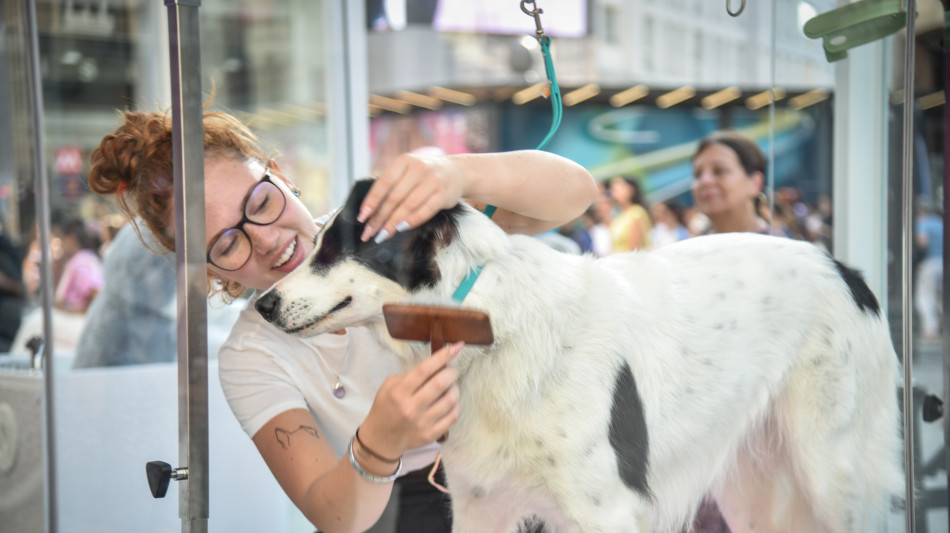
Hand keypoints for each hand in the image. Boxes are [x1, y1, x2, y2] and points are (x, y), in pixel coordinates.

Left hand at [358, 153, 466, 241]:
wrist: (456, 172)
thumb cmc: (425, 175)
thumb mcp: (408, 171)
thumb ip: (392, 185)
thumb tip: (370, 211)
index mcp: (404, 161)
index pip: (384, 183)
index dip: (372, 201)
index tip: (362, 217)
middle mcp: (418, 169)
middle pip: (394, 197)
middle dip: (380, 217)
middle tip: (370, 232)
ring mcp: (432, 181)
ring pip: (408, 206)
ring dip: (393, 223)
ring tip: (383, 235)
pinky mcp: (443, 195)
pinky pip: (424, 211)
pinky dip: (411, 221)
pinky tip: (401, 229)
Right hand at [358, 341, 462, 458]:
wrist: (381, 438)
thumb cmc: (386, 407)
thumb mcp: (389, 386)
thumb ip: (410, 375)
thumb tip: (436, 365)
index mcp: (399, 392)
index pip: (424, 370)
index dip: (443, 356)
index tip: (457, 347)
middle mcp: (411, 408)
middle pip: (440, 384)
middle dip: (452, 371)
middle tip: (452, 370)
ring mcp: (422, 423)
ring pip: (450, 400)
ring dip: (455, 388)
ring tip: (450, 386)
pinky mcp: (431, 435)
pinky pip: (453, 416)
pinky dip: (456, 405)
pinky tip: (450, 401)